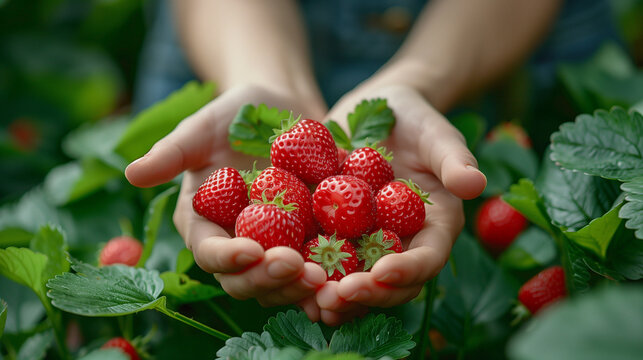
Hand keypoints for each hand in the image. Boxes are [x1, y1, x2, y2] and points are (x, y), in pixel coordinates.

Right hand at [125, 84, 327, 308]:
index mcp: (204, 224)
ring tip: (326, 278)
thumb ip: (172, 152)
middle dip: (269, 279)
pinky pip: (318, 268)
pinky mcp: (307, 243)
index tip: (251, 251)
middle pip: (246, 279)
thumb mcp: (203, 126)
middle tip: (298, 270)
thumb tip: (131, 173)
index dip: (227, 257)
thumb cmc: (237, 112)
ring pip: (282, 283)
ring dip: (302, 287)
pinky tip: (351, 277)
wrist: (284, 109)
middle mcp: (237, 244)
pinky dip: (331, 278)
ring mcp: (273, 248)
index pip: (209, 252)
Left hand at [315, 84, 486, 324]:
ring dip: (336, 297)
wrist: (379, 111)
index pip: (427, 258)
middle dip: (365, 295)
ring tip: (312, 303)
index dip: (407, 270)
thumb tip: (474, 184)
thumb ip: (454, 159)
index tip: (380, 273)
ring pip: (356, 281)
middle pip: (390, 283)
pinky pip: (324, 260)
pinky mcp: (337, 233)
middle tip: (336, 298)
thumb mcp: (437, 134)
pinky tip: (286, 279)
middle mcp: (402, 243)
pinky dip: (310, 274)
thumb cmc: (416, 120)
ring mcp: (368, 242)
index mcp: (434, 227)